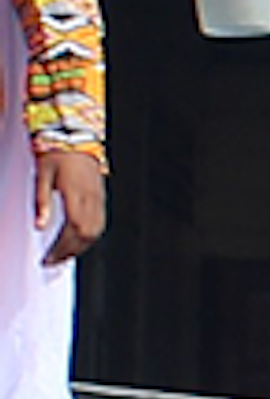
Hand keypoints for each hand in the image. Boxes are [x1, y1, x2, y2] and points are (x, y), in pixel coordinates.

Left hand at [31, 147, 101, 265]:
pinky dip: (89, 236)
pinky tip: (78, 240)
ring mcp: (98, 198)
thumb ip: (41, 203)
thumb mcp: (41, 176)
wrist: (75, 137)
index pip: (72, 229)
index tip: (48, 258)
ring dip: (81, 246)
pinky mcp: (100, 197)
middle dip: (70, 251)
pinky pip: (99, 222)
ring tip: (64, 255)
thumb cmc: (55, 154)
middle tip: (53, 261)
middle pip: (86, 234)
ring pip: (96, 231)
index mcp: (76, 193)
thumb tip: (39, 227)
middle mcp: (91, 198)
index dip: (61, 247)